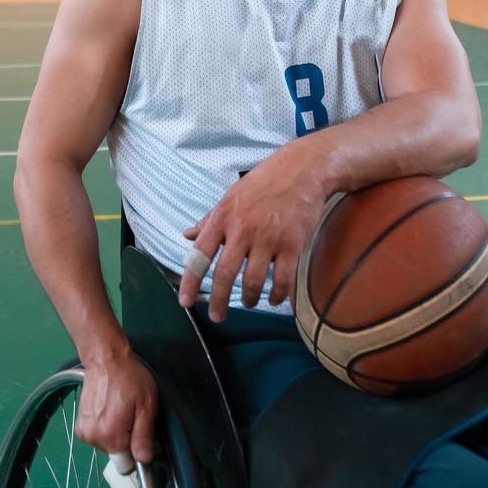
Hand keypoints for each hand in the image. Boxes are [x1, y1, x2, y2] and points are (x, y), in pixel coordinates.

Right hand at [76, 347, 158, 464]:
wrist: (106, 359)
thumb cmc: (128, 377)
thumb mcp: (146, 405)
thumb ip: (144, 436)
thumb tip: (143, 459)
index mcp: (111, 435)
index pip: (126, 463)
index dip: (136, 450)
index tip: (139, 434)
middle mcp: (94, 436)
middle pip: (117, 452)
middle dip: (127, 437)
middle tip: (131, 414)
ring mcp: (85, 430)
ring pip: (107, 443)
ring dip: (115, 431)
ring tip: (119, 408)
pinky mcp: (80, 424)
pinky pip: (98, 435)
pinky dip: (104, 426)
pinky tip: (109, 408)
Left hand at [179, 152, 327, 321]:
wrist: (303, 169)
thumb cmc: (264, 181)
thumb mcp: (231, 196)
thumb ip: (209, 219)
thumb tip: (187, 235)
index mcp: (223, 217)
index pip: (200, 254)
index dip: (190, 281)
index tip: (185, 302)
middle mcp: (242, 229)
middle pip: (224, 274)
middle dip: (218, 301)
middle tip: (217, 317)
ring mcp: (268, 238)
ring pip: (253, 281)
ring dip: (249, 298)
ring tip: (249, 302)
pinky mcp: (292, 244)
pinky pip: (282, 280)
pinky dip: (278, 295)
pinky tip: (275, 299)